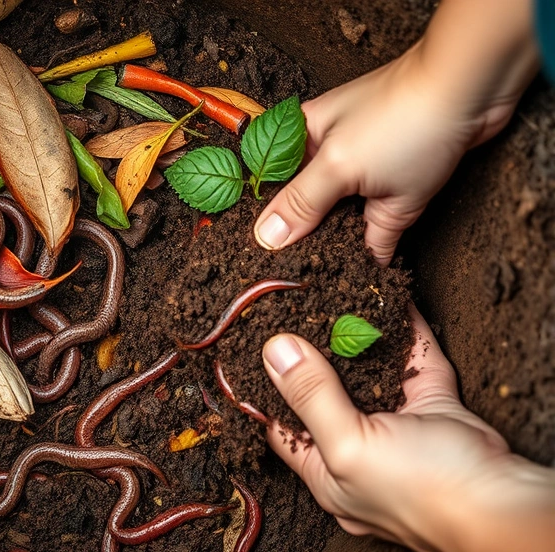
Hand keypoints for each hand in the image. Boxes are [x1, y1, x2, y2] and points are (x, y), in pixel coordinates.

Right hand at [253, 0, 538, 263]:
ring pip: (341, 218)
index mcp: (302, 139)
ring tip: (324, 280)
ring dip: (337, 246)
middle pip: (305, 205)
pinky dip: (374, 248)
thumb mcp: (338, 166)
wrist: (473, 93)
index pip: (271, 185)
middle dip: (300, 238)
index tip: (258, 256)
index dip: (266, 218)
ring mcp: (366, 171)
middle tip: (289, 277)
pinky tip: (367, 271)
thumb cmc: (400, 117)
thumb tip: (264, 238)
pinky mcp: (399, 187)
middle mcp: (330, 155)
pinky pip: (377, 226)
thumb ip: (301, 205)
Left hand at [261, 306, 554, 551]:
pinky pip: (413, 355)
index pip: (281, 425)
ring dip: (352, 334)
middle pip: (324, 392)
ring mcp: (397, 422)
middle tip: (289, 309)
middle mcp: (358, 447)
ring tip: (328, 295)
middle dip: (309, 352)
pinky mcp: (434, 400)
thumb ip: (311, 398)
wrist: (504, 502)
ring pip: (367, 368)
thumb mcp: (350, 448)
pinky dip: (400, 326)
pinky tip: (384, 296)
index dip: (265, 388)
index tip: (249, 347)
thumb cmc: (424, 493)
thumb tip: (274, 351)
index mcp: (326, 472)